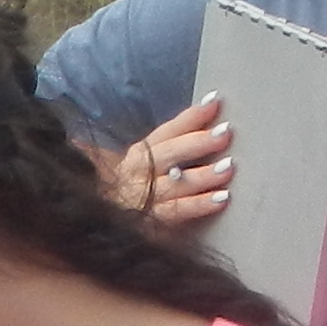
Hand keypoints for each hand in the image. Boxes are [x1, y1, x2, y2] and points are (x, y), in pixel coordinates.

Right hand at [109, 96, 231, 239]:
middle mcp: (138, 173)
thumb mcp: (147, 165)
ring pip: (174, 184)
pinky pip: (175, 212)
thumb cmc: (136, 191)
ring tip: (228, 167)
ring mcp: (142, 198)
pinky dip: (198, 205)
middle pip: (169, 154)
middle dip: (198, 142)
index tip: (215, 101)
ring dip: (202, 175)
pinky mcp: (149, 223)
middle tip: (225, 133)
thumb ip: (174, 146)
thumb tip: (210, 116)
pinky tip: (221, 199)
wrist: (98, 224)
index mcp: (139, 154)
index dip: (191, 117)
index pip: (167, 131)